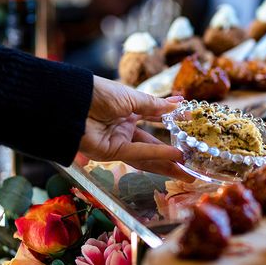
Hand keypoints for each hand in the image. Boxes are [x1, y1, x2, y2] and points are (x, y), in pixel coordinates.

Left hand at [79, 76, 193, 181]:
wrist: (73, 102)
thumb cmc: (99, 93)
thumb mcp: (131, 97)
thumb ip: (155, 106)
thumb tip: (178, 104)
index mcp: (127, 110)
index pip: (153, 118)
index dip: (171, 122)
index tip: (190, 123)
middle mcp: (124, 128)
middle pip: (152, 143)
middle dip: (172, 153)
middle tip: (192, 160)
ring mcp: (118, 142)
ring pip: (147, 155)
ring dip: (168, 163)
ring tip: (188, 171)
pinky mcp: (112, 153)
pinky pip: (138, 154)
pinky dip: (156, 155)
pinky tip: (175, 156)